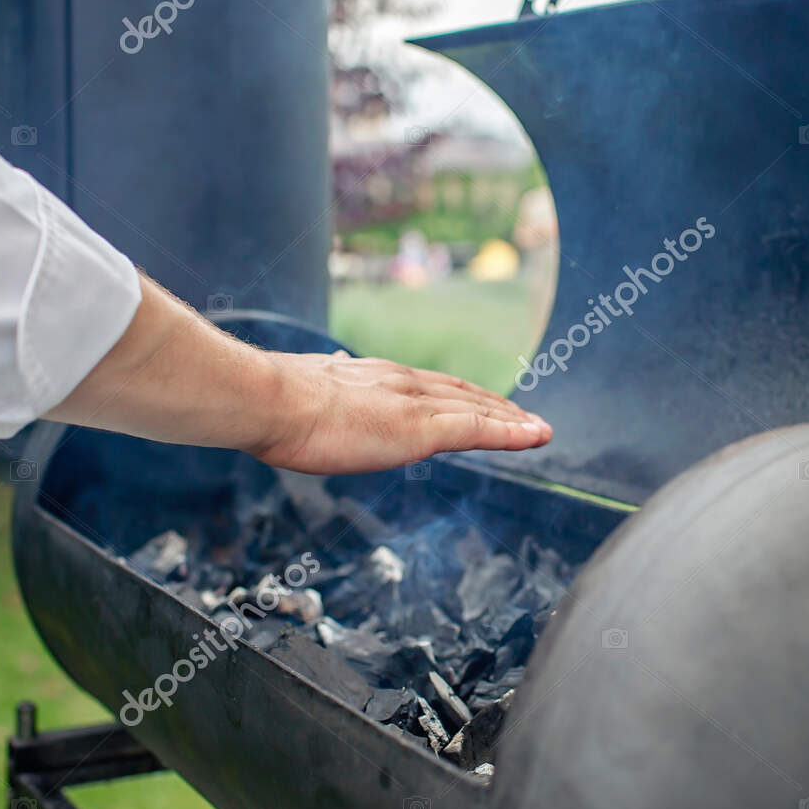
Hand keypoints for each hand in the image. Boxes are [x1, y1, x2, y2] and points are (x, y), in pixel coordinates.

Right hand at [248, 350, 551, 473]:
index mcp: (372, 375)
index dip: (458, 394)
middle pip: (461, 393)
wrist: (270, 401)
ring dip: (512, 419)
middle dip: (495, 405)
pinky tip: (537, 435)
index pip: (428, 384)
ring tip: (538, 429)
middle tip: (522, 416)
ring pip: (477, 409)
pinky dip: (512, 433)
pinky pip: (479, 430)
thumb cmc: (273, 403)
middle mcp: (401, 382)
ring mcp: (414, 404)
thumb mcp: (303, 391)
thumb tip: (322, 373)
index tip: (477, 401)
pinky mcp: (421, 428)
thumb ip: (323, 388)